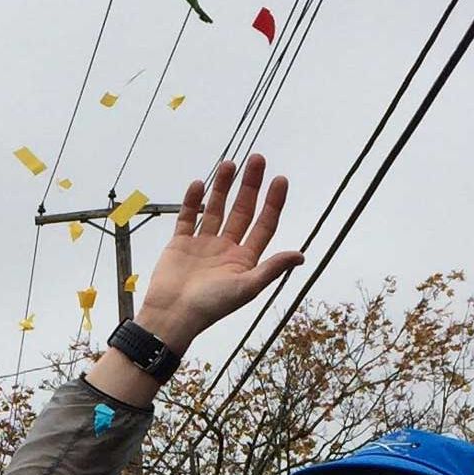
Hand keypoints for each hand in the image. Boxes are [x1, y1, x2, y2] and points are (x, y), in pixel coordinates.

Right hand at [134, 155, 305, 347]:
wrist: (172, 315)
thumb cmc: (211, 307)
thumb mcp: (247, 288)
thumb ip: (272, 268)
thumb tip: (301, 255)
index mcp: (244, 260)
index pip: (264, 225)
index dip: (273, 203)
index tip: (280, 179)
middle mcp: (226, 249)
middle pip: (242, 211)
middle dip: (250, 185)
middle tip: (257, 159)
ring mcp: (203, 245)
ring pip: (215, 209)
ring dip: (222, 187)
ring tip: (229, 163)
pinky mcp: (180, 244)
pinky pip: (187, 217)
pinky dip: (192, 201)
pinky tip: (199, 183)